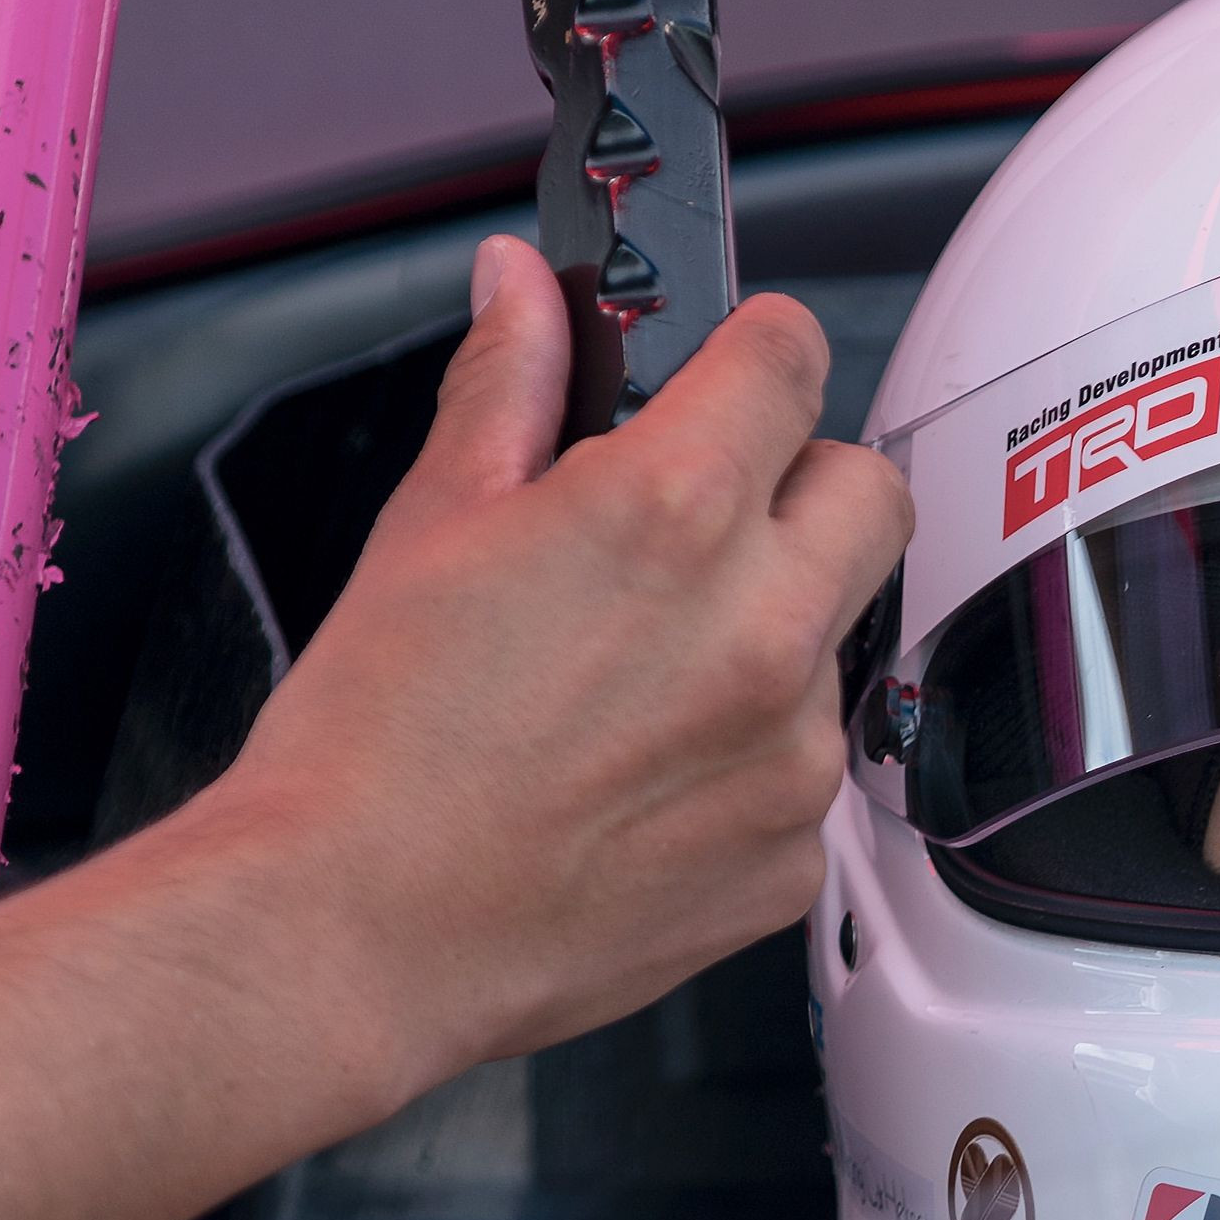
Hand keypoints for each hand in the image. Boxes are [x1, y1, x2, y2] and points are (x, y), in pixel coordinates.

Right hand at [187, 236, 909, 1090]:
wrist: (351, 933)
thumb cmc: (371, 745)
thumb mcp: (430, 525)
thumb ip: (508, 383)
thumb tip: (525, 286)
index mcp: (673, 513)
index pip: (792, 360)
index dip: (755, 354)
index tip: (730, 373)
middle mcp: (760, 628)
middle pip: (868, 494)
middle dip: (802, 485)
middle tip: (704, 524)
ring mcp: (789, 754)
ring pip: (839, 641)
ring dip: (771, 634)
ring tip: (638, 681)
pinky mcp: (792, 857)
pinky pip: (807, 773)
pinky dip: (747, 763)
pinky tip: (643, 780)